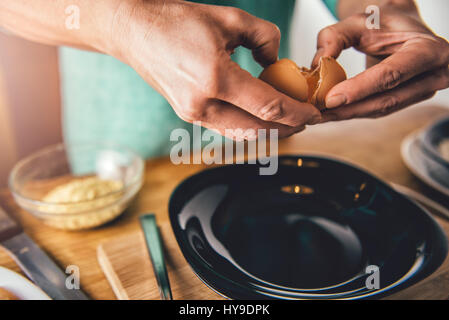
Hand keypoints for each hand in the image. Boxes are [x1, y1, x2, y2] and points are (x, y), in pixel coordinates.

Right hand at [110, 0, 320, 139]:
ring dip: (267, 132)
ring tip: (286, 122)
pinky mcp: (188, 115)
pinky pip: (225, 130)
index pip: (267, 105)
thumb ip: (264, 37)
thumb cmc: (175, 22)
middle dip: (286, 128)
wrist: (134, 32)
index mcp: (214, 77)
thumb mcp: (229, 18)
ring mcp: (192, 114)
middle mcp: (202, 103)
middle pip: (257, 130)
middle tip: (305, 120)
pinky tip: (259, 119)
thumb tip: (277, 60)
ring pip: (241, 135)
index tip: (312, 112)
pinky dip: (247, 128)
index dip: (296, 112)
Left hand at [312, 5, 448, 120]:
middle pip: (387, 99)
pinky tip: (333, 113)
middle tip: (318, 112)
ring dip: (348, 114)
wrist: (403, 29)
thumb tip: (317, 63)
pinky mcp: (410, 100)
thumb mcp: (360, 20)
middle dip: (349, 108)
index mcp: (427, 50)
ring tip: (319, 115)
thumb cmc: (385, 23)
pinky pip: (380, 110)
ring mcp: (424, 90)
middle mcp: (433, 74)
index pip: (391, 74)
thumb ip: (335, 36)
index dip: (360, 89)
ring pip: (382, 109)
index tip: (331, 99)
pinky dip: (354, 112)